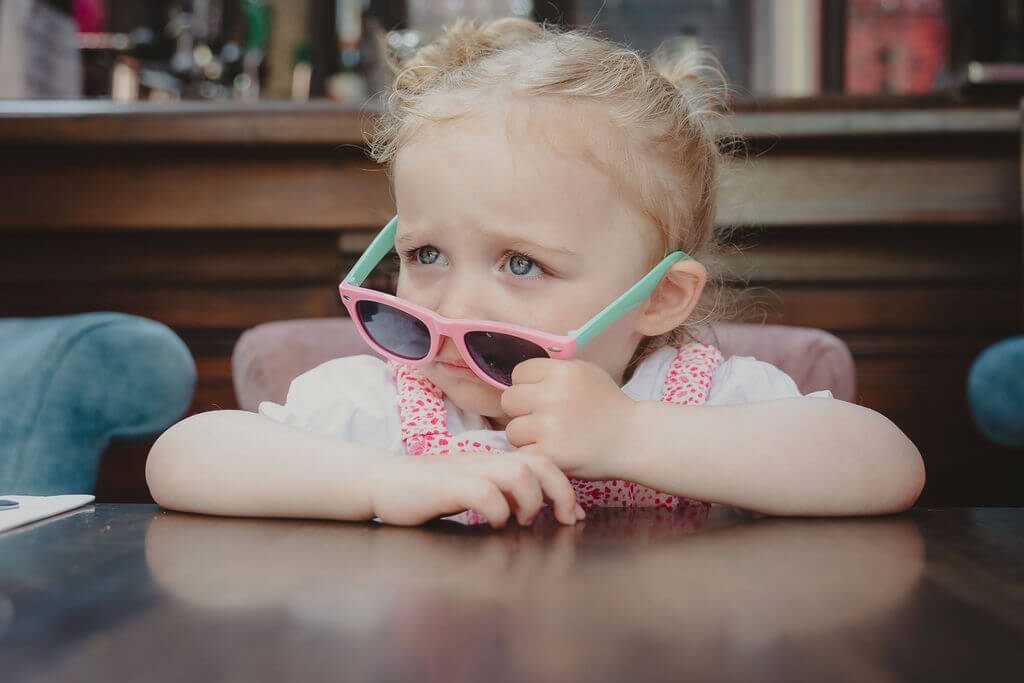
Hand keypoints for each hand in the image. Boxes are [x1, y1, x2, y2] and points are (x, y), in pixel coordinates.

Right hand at [368, 452, 584, 528]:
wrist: (384, 481)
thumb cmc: (429, 490)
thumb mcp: (472, 487)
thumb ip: (502, 494)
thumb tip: (534, 510)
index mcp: (494, 460)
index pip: (542, 461)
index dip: (564, 487)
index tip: (573, 515)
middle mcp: (486, 460)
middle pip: (539, 463)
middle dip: (561, 492)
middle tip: (564, 519)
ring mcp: (468, 470)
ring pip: (518, 474)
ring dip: (530, 500)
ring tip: (521, 520)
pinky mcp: (449, 485)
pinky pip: (485, 493)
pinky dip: (497, 510)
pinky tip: (493, 522)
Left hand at [501, 358, 637, 479]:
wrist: (635, 439)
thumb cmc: (609, 406)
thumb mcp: (587, 373)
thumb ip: (554, 370)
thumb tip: (520, 376)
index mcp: (561, 372)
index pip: (518, 373)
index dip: (527, 386)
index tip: (542, 397)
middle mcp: (553, 395)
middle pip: (509, 400)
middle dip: (522, 411)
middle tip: (544, 420)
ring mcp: (550, 425)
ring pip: (512, 430)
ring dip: (527, 437)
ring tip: (552, 438)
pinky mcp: (550, 453)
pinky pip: (522, 453)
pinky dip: (533, 456)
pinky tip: (552, 452)